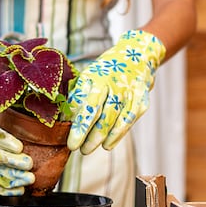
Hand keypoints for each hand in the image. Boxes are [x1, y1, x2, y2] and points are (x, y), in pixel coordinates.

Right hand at [0, 112, 34, 194]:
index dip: (5, 140)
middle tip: (29, 164)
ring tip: (29, 178)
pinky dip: (5, 190)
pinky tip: (19, 189)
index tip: (20, 146)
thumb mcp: (5, 114)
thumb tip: (41, 109)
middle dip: (13, 161)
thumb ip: (18, 114)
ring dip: (12, 178)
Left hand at [67, 30, 165, 153]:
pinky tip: (107, 145)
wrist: (137, 57)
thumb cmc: (105, 71)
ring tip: (87, 149)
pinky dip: (118, 135)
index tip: (71, 142)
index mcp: (97, 78)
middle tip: (77, 149)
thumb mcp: (88, 77)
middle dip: (89, 135)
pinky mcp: (142, 101)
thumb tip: (63, 119)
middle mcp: (115, 85)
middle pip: (102, 115)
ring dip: (101, 137)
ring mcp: (130, 93)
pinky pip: (129, 121)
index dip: (79, 125)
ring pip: (116, 121)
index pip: (87, 105)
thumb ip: (76, 96)